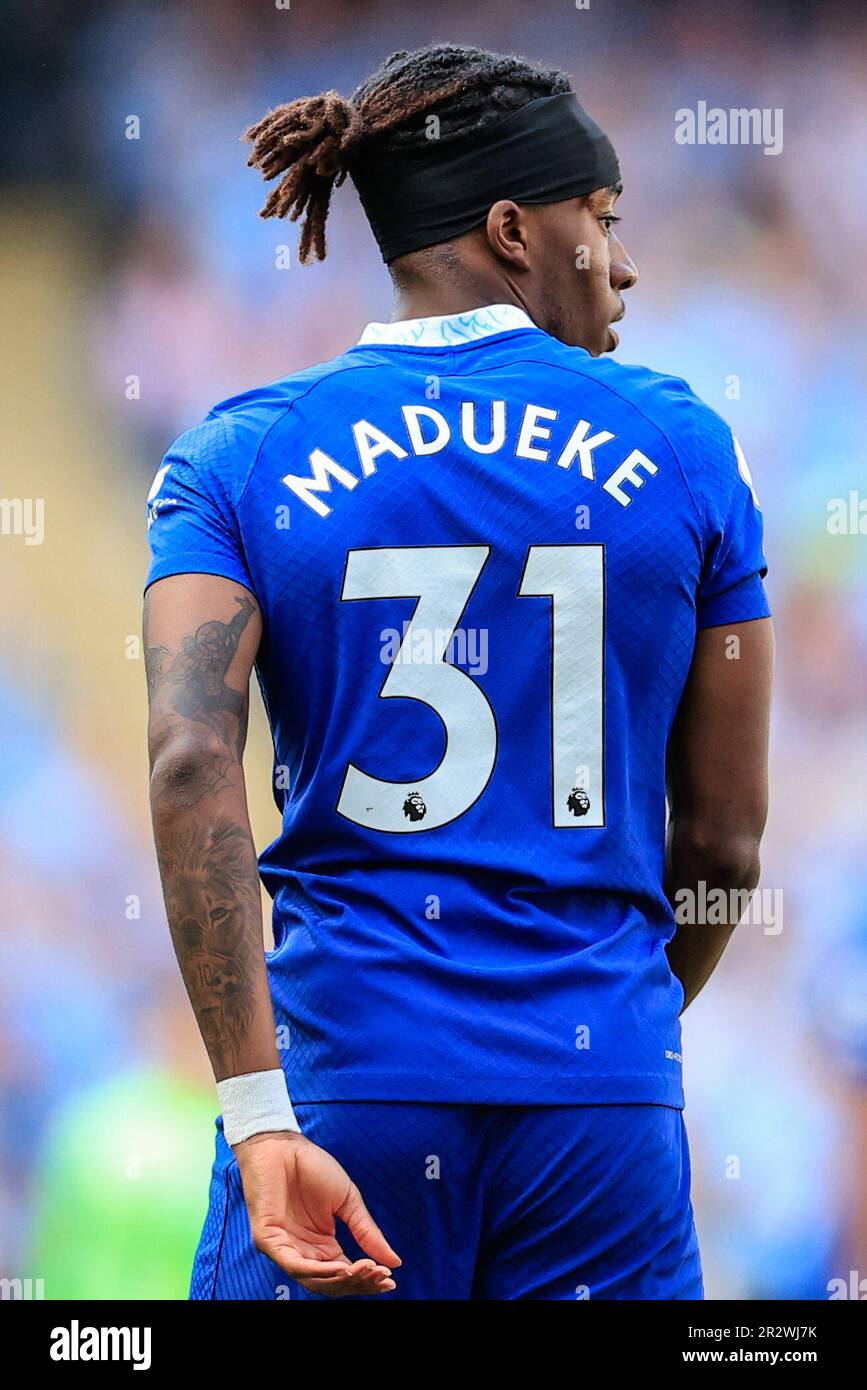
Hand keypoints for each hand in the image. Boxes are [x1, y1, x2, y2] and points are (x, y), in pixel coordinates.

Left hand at [233, 1131, 400, 1295]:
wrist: (284, 1145)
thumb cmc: (313, 1168)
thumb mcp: (348, 1201)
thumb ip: (367, 1232)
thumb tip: (395, 1261)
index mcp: (323, 1246)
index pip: (346, 1274)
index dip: (367, 1280)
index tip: (390, 1279)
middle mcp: (304, 1253)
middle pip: (332, 1283)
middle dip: (358, 1283)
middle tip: (381, 1276)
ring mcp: (285, 1249)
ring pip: (314, 1280)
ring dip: (341, 1279)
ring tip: (365, 1270)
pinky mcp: (269, 1241)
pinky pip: (293, 1265)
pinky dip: (317, 1270)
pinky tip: (340, 1266)